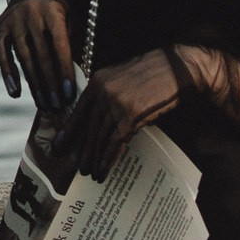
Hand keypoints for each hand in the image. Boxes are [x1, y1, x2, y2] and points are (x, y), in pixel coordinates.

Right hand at [0, 0, 75, 113]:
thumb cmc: (60, 11)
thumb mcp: (70, 19)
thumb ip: (70, 43)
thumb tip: (72, 80)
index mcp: (53, 12)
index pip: (60, 46)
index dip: (64, 70)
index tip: (69, 93)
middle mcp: (32, 16)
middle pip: (42, 56)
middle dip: (51, 84)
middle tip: (57, 105)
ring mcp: (14, 22)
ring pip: (24, 59)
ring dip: (34, 84)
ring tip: (43, 104)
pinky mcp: (0, 29)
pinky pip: (3, 55)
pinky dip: (9, 75)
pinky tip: (16, 93)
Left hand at [54, 49, 181, 179]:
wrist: (179, 67)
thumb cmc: (155, 72)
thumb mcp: (123, 78)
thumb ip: (108, 94)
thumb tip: (98, 119)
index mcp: (97, 81)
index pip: (78, 111)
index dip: (69, 131)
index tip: (59, 146)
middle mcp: (102, 91)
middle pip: (89, 127)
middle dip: (83, 150)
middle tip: (79, 167)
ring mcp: (115, 103)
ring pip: (100, 136)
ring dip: (94, 158)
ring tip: (91, 172)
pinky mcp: (130, 114)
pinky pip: (115, 141)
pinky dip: (108, 157)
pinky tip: (104, 169)